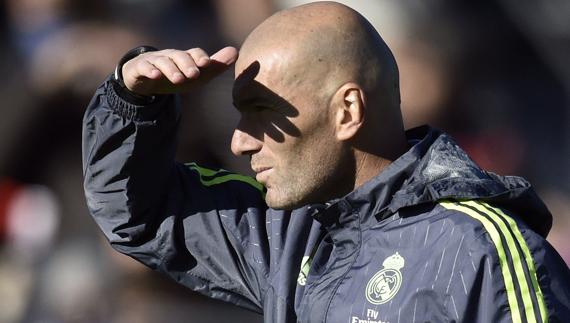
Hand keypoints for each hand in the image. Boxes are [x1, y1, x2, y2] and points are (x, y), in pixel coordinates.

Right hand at [122, 47, 237, 95]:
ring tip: (179, 80)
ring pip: (163, 62)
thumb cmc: (176, 75)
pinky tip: (156, 76)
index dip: (200, 57)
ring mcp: (154, 61)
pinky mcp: (140, 68)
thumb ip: (215, 66)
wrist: (144, 79)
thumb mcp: (196, 74)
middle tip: (194, 75)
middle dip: (187, 64)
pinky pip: (144, 67)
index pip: (194, 53)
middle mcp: (170, 56)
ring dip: (171, 70)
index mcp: (185, 57)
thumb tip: (236, 51)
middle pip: (179, 56)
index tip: (206, 64)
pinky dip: (150, 70)